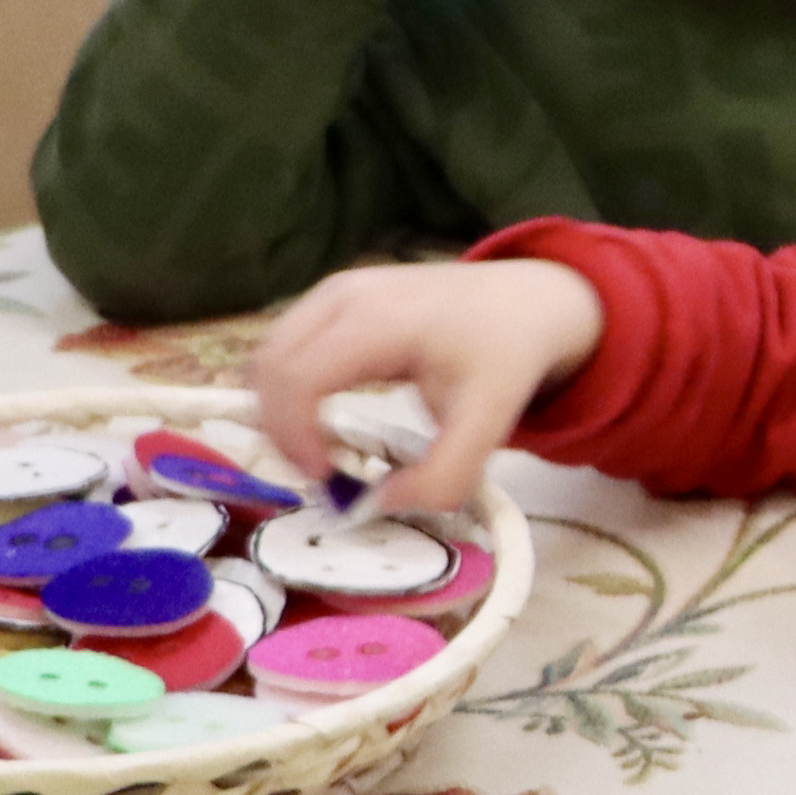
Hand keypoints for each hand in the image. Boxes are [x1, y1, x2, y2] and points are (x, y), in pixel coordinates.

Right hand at [239, 258, 603, 518]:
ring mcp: (335, 290)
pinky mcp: (332, 297)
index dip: (294, 436)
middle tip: (319, 472)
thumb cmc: (505, 357)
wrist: (527, 302)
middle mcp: (346, 295)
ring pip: (269, 355)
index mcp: (382, 321)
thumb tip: (381, 504)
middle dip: (280, 430)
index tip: (325, 477)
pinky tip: (324, 419)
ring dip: (280, 410)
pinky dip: (289, 390)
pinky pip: (285, 346)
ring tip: (322, 449)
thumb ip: (443, 478)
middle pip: (270, 365)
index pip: (298, 376)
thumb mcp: (490, 425)